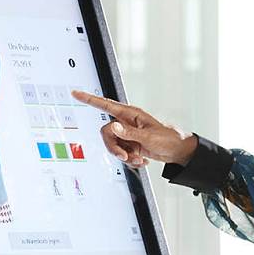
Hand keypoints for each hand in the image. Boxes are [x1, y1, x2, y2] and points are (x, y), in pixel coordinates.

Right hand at [71, 89, 197, 168]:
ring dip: (124, 156)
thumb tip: (113, 127)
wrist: (178, 152)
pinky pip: (121, 153)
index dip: (89, 99)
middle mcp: (126, 123)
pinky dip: (130, 160)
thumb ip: (129, 133)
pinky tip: (142, 161)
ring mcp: (128, 135)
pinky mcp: (130, 145)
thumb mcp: (148, 136)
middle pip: (106, 133)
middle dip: (114, 147)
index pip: (105, 105)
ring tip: (138, 159)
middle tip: (125, 157)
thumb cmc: (168, 139)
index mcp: (130, 114)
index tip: (76, 93)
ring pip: (113, 145)